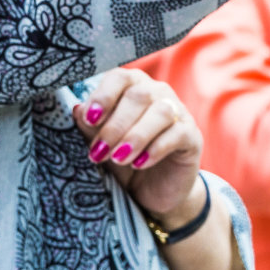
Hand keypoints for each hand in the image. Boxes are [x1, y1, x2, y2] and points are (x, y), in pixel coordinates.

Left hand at [73, 67, 203, 221]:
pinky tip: (140, 164)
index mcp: (132, 89)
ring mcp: (179, 114)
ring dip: (136, 136)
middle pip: (140, 95)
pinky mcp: (192, 136)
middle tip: (99, 152)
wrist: (151, 192)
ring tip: (119, 159)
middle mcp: (158, 94)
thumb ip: (90, 127)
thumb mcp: (101, 146)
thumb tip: (77, 110)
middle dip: (115, 125)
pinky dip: (155, 148)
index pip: (120, 77)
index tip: (90, 118)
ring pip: (161, 111)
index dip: (104, 95)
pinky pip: (177, 133)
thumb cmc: (122, 161)